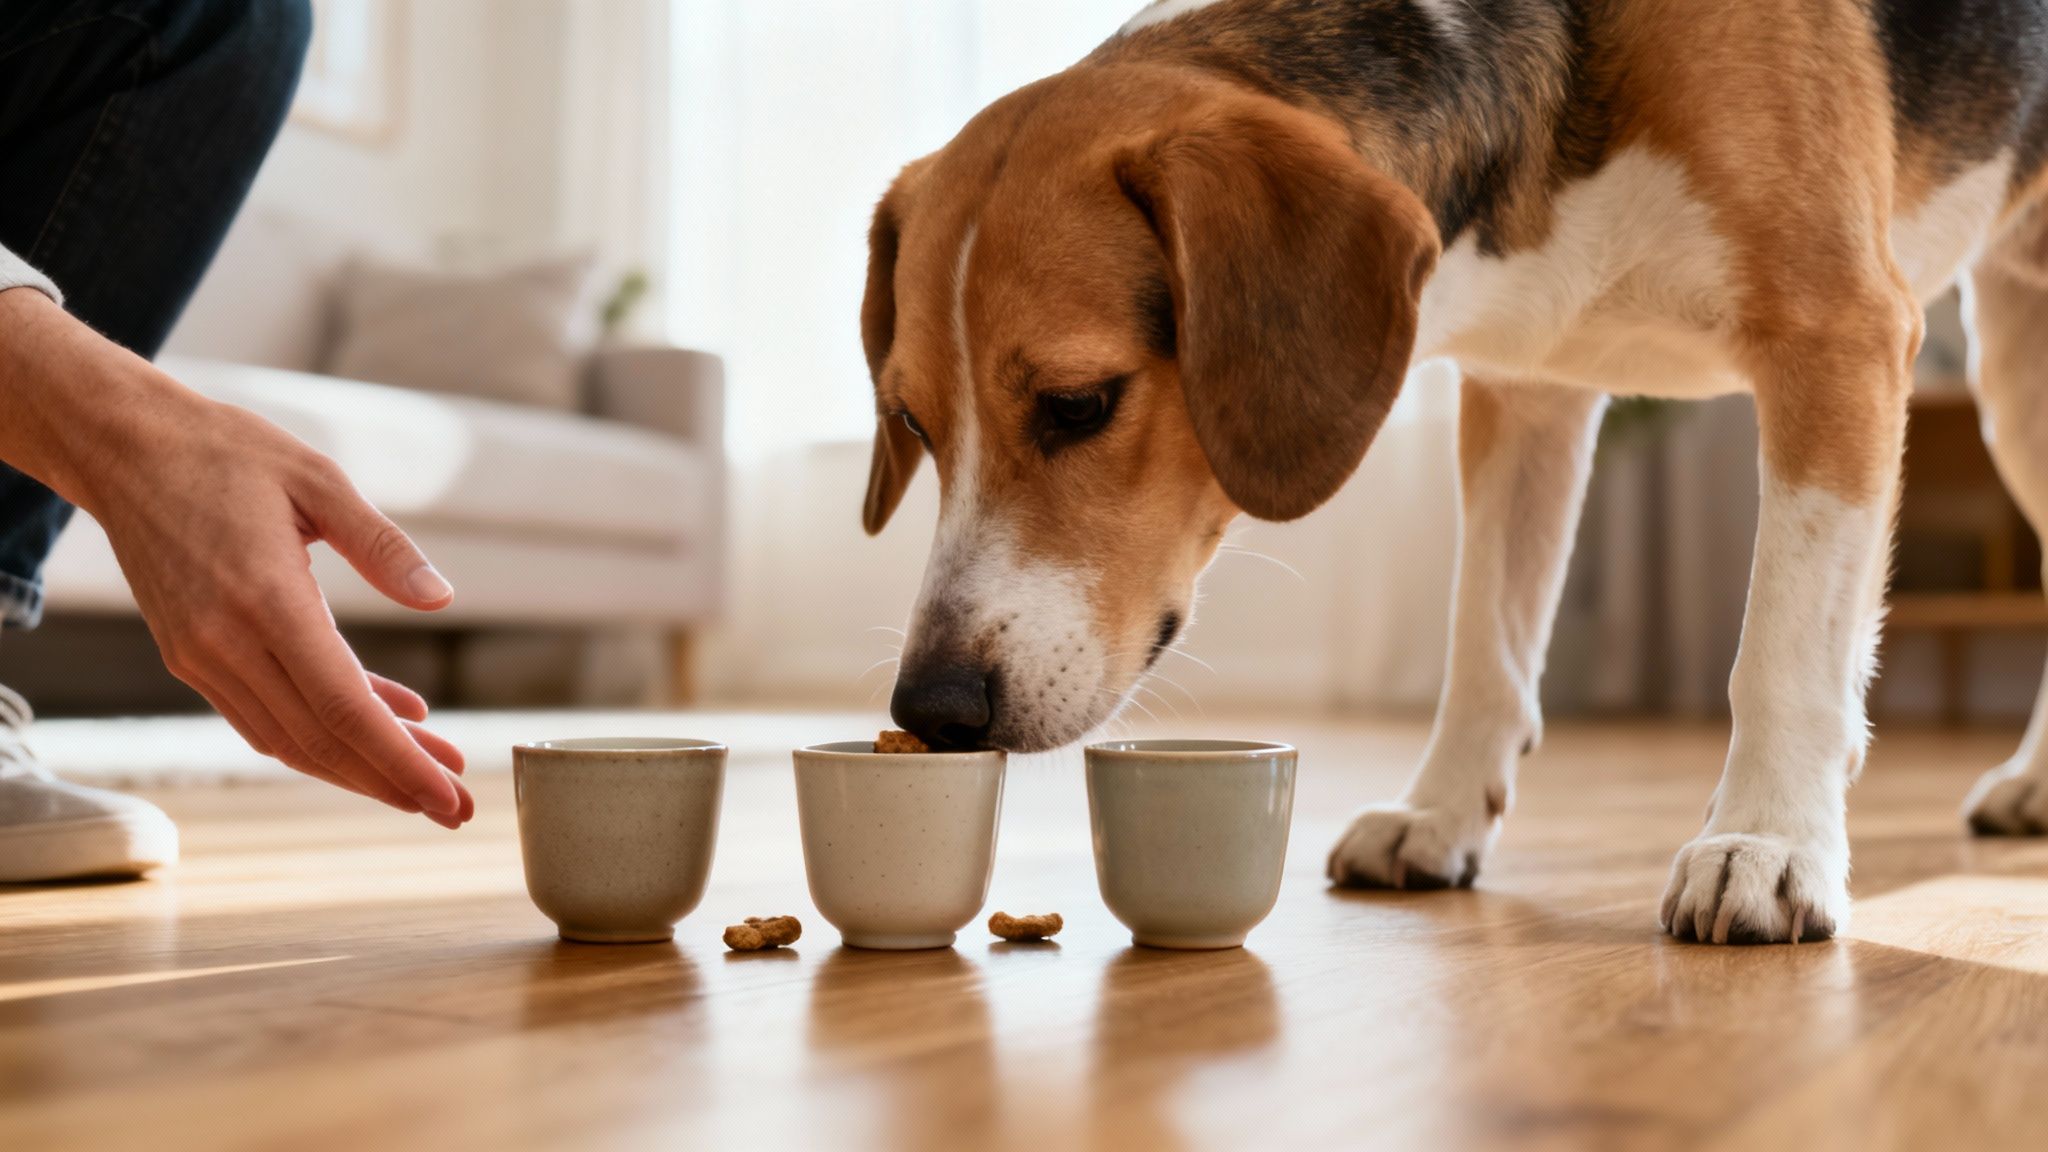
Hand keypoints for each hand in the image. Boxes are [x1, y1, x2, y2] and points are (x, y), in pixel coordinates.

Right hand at [0, 288, 471, 825]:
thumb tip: (441, 599)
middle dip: (393, 782)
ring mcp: (202, 655)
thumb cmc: (227, 452)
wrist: (124, 446)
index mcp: (265, 600)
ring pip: (291, 738)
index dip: (400, 761)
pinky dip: (324, 729)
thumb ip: (383, 546)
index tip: (449, 794)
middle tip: (456, 807)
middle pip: (321, 740)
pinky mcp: (193, 654)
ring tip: (430, 775)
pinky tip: (384, 719)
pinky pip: (266, 712)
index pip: (343, 708)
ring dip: (362, 765)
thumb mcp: (318, 480)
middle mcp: (226, 643)